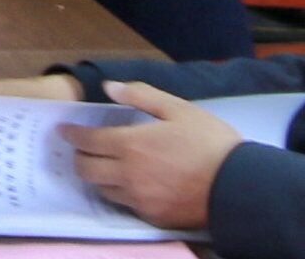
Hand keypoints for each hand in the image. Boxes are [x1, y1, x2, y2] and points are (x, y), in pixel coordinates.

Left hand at [66, 84, 243, 229]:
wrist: (240, 187)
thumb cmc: (211, 143)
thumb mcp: (179, 109)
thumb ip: (141, 95)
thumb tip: (109, 87)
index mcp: (132, 145)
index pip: (88, 141)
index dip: (72, 135)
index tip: (63, 131)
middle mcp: (129, 175)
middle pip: (87, 170)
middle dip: (79, 157)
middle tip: (81, 149)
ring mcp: (141, 200)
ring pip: (104, 189)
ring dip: (99, 177)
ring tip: (105, 165)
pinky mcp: (153, 217)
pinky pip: (126, 205)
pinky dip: (122, 193)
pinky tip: (130, 184)